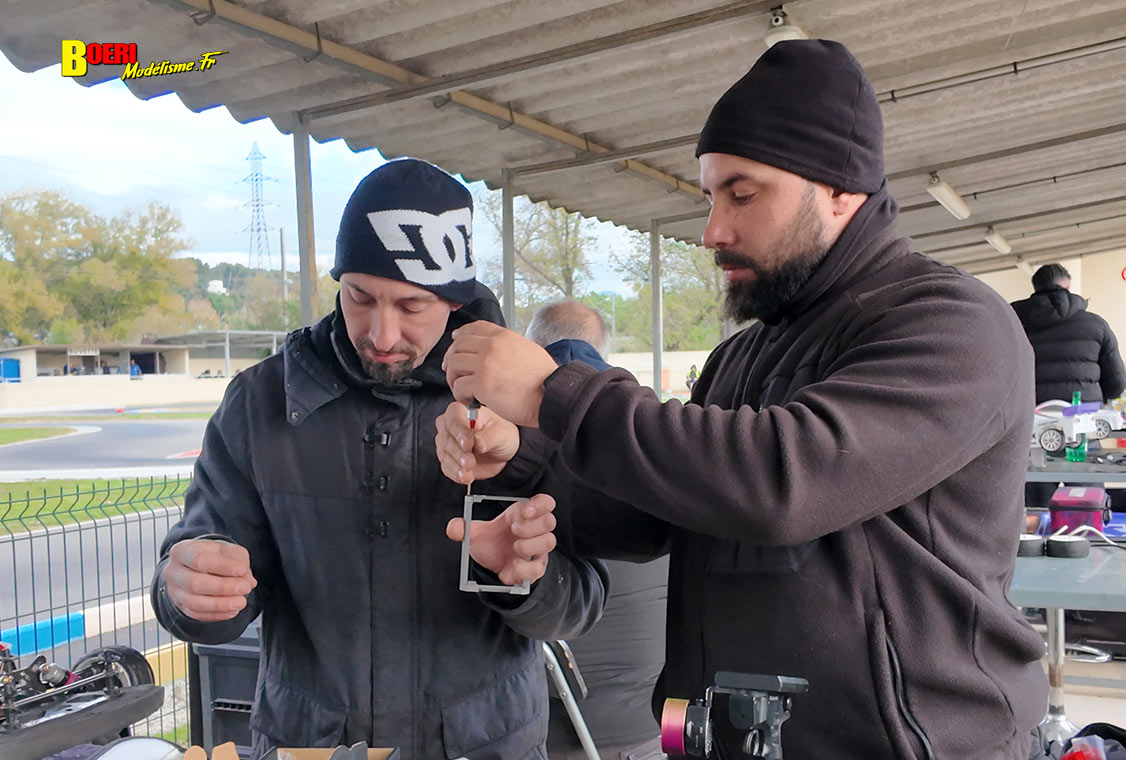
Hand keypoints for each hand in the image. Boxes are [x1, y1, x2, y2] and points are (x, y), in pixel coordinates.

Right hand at [163, 539, 257, 621]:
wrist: (200, 565)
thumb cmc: (213, 555)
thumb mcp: (227, 550)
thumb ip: (238, 561)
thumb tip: (247, 580)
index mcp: (182, 551)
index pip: (199, 560)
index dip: (222, 566)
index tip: (242, 570)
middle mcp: (173, 572)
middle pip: (194, 583)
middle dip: (223, 587)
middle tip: (245, 588)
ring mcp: (175, 592)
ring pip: (194, 603)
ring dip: (220, 604)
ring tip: (241, 602)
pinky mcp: (181, 607)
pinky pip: (197, 614)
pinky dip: (217, 615)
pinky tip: (232, 611)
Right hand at [435, 401, 519, 484]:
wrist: (501, 452)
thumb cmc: (501, 434)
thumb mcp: (501, 433)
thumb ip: (489, 437)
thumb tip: (477, 442)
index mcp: (463, 411)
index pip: (454, 419)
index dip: (460, 432)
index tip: (468, 444)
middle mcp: (450, 425)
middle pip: (446, 439)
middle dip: (458, 453)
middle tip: (470, 462)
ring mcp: (446, 443)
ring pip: (445, 455)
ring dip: (456, 465)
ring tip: (468, 472)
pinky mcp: (447, 459)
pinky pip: (447, 468)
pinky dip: (456, 474)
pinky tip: (465, 476)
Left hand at [441, 322, 558, 427]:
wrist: (551, 396)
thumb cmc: (544, 379)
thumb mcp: (527, 350)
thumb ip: (508, 347)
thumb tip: (497, 353)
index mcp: (503, 337)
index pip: (474, 328)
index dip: (461, 335)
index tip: (455, 341)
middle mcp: (492, 346)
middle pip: (458, 346)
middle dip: (451, 360)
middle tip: (452, 373)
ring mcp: (485, 364)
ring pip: (453, 365)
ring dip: (454, 379)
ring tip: (463, 390)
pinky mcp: (481, 384)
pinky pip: (459, 387)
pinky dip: (460, 396)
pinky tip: (470, 401)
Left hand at [446, 493, 556, 585]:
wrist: (491, 567)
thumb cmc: (491, 543)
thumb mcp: (475, 534)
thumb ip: (463, 528)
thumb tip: (453, 527)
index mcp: (523, 516)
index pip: (545, 503)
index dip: (539, 505)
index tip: (524, 511)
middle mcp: (535, 531)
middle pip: (549, 521)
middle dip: (531, 526)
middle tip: (513, 530)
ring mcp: (537, 550)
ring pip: (549, 542)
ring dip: (531, 544)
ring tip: (515, 547)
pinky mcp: (535, 568)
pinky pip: (539, 567)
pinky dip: (526, 567)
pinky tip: (513, 565)